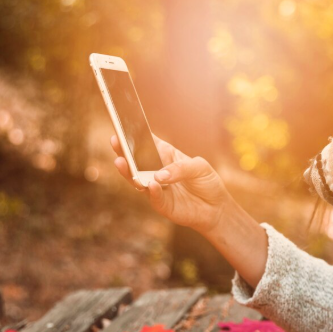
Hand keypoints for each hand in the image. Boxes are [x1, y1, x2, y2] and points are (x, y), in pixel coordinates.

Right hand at [110, 134, 232, 234]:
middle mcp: (156, 171)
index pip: (147, 142)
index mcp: (165, 156)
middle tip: (115, 140)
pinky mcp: (163, 205)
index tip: (124, 124)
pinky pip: (154, 197)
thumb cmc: (207, 182)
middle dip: (124, 151)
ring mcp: (157, 188)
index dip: (135, 133)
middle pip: (136, 161)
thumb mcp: (199, 167)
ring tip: (122, 162)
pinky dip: (152, 191)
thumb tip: (159, 175)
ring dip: (129, 171)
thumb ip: (180, 168)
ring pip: (137, 180)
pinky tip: (150, 184)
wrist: (217, 207)